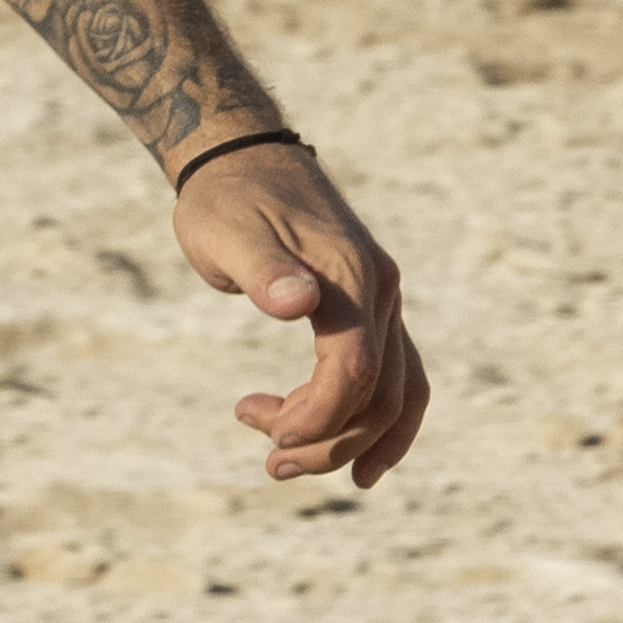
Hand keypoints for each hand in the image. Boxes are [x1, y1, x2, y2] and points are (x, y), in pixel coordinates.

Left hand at [169, 140, 426, 486]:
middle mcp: (380, 293)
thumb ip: (263, 271)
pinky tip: (351, 457)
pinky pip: (394, 378)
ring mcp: (382, 302)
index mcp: (352, 278)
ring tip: (282, 462)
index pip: (354, 370)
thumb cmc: (227, 200)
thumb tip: (298, 302)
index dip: (318, 416)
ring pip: (394, 394)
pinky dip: (379, 423)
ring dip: (349, 440)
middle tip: (268, 463)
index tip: (268, 435)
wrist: (244, 160)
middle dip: (328, 441)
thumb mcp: (228, 233)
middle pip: (379, 395)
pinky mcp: (370, 310)